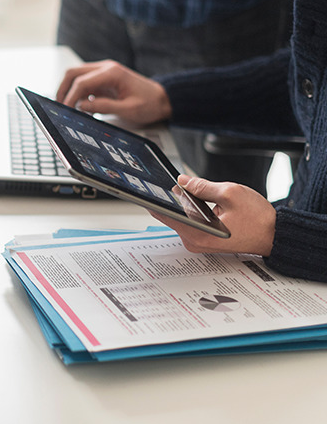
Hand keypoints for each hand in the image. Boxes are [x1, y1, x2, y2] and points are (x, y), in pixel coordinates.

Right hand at [56, 60, 171, 124]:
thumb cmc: (149, 104)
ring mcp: (103, 73)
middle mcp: (106, 68)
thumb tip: (81, 106)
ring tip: (69, 108)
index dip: (70, 97)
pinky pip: (84, 84)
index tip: (65, 110)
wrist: (162, 99)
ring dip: (69, 91)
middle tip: (60, 107)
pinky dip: (78, 94)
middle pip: (73, 73)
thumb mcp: (128, 109)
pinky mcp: (103, 80)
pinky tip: (82, 107)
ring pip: (76, 77)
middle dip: (63, 90)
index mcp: (112, 73)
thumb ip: (104, 107)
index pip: (82, 82)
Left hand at [149, 175, 275, 256]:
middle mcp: (194, 241)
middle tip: (180, 183)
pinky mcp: (203, 240)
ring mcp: (198, 242)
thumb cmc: (258, 219)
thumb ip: (202, 186)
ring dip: (187, 203)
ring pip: (182, 216)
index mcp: (198, 233)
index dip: (156, 199)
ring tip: (196, 193)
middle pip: (173, 214)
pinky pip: (191, 221)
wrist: (275, 236)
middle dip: (176, 198)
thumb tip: (182, 181)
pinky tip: (201, 201)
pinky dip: (193, 210)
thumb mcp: (230, 193)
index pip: (165, 214)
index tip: (148, 188)